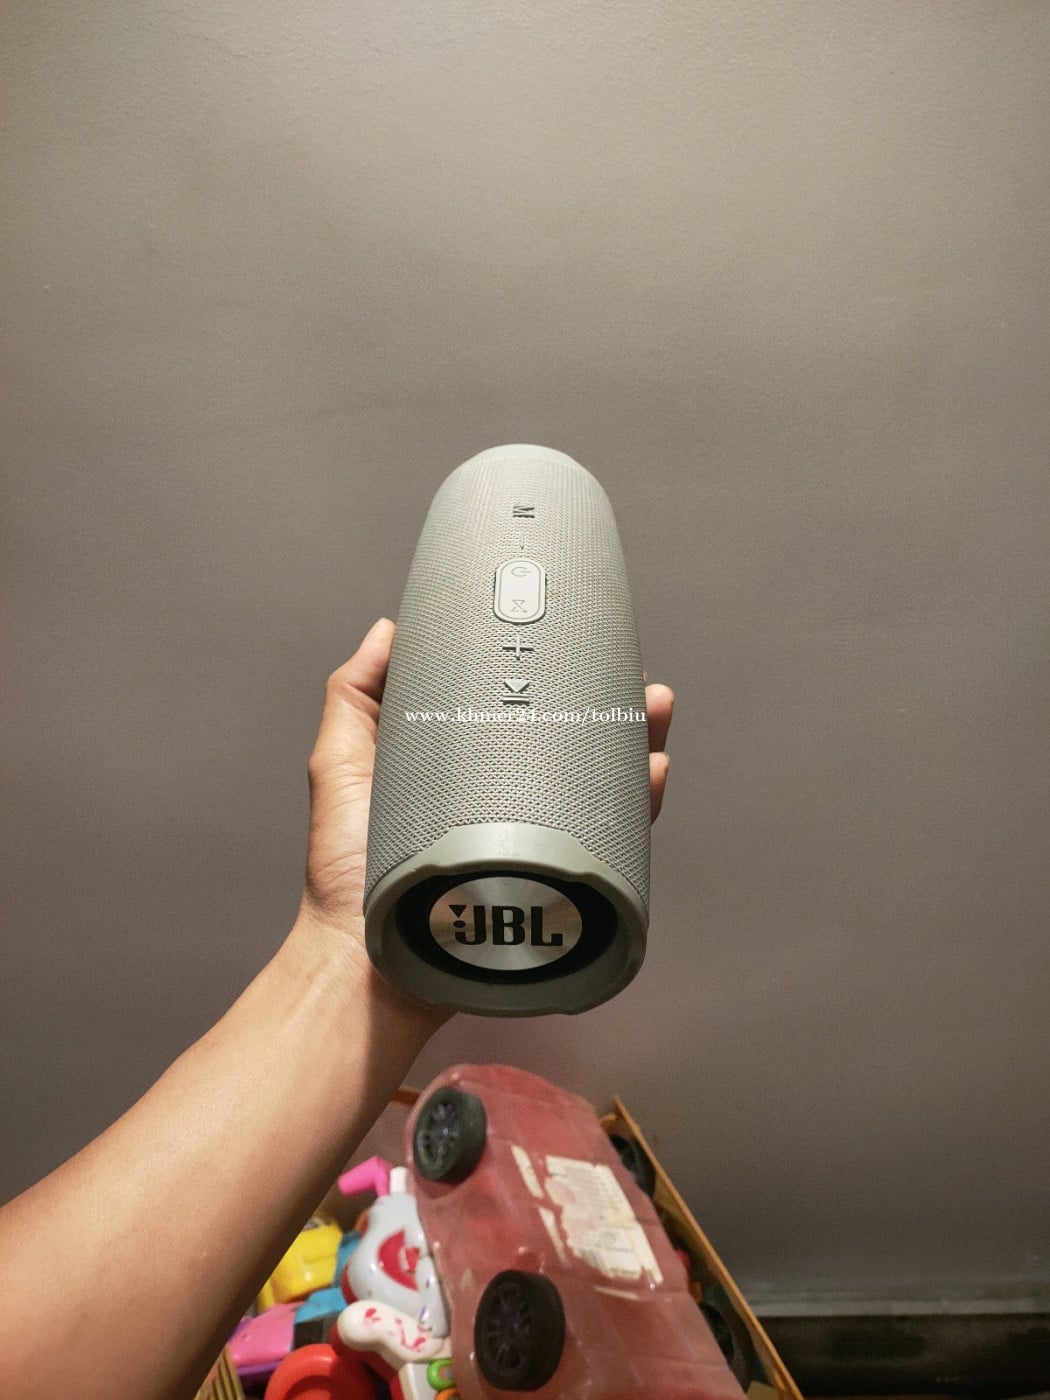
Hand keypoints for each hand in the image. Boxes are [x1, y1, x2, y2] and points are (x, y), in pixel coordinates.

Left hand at [298, 617, 673, 944]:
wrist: (368, 960)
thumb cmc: (345, 872)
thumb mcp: (342, 768)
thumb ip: (354, 699)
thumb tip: (387, 632)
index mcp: (464, 768)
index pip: (517, 712)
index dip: (551, 676)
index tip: (574, 639)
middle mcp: (505, 800)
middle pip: (572, 742)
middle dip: (612, 705)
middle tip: (634, 678)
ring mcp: (531, 840)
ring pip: (599, 782)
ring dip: (636, 743)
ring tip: (653, 710)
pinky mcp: (550, 880)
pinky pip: (607, 839)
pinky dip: (638, 805)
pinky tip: (651, 775)